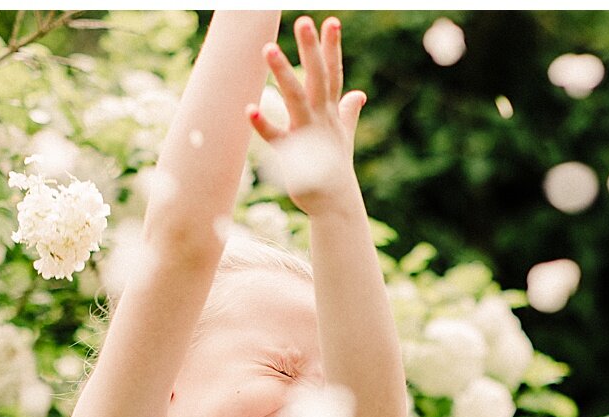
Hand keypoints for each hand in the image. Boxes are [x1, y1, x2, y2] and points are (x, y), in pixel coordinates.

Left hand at [248, 16, 365, 216]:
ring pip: (296, 98)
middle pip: (318, 77)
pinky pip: (276, 138)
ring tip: (268, 48)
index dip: (332, 47)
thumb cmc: (337, 168)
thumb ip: (348, 111)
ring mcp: (308, 134)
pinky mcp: (293, 155)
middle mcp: (321, 118)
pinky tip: (249, 109)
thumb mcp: (344, 135)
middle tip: (304, 21)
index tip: (330, 21)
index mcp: (330, 111)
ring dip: (283, 73)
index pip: (332, 73)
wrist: (335, 204)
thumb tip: (359, 95)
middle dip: (311, 49)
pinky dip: (263, 125)